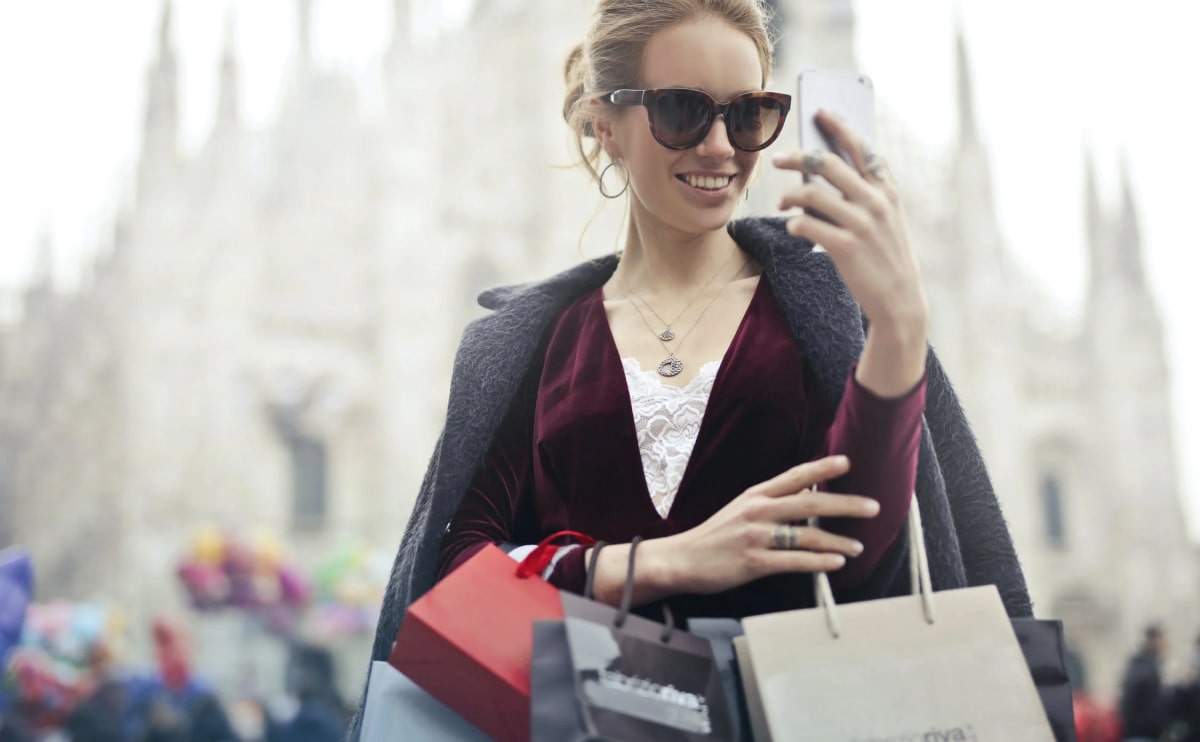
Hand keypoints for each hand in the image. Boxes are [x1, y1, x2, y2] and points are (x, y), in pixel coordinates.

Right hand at [624, 456, 877, 599]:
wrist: (682, 559)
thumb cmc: (715, 536)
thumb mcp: (741, 509)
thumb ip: (772, 501)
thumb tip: (808, 495)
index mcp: (755, 495)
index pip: (794, 477)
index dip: (822, 469)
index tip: (847, 463)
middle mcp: (758, 511)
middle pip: (810, 503)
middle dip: (845, 505)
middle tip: (873, 507)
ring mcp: (756, 537)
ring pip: (807, 536)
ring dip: (837, 541)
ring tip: (858, 546)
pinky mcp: (754, 562)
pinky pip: (794, 562)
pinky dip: (818, 562)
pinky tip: (836, 563)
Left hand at [771, 110, 926, 337]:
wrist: (899, 298)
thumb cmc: (885, 254)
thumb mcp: (887, 218)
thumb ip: (866, 192)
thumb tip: (822, 171)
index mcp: (887, 189)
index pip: (860, 147)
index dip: (839, 127)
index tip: (819, 113)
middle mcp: (876, 201)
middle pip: (827, 164)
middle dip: (797, 157)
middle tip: (778, 158)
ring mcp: (861, 223)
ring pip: (811, 194)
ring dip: (790, 196)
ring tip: (782, 203)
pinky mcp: (846, 247)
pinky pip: (807, 225)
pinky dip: (795, 224)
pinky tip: (793, 227)